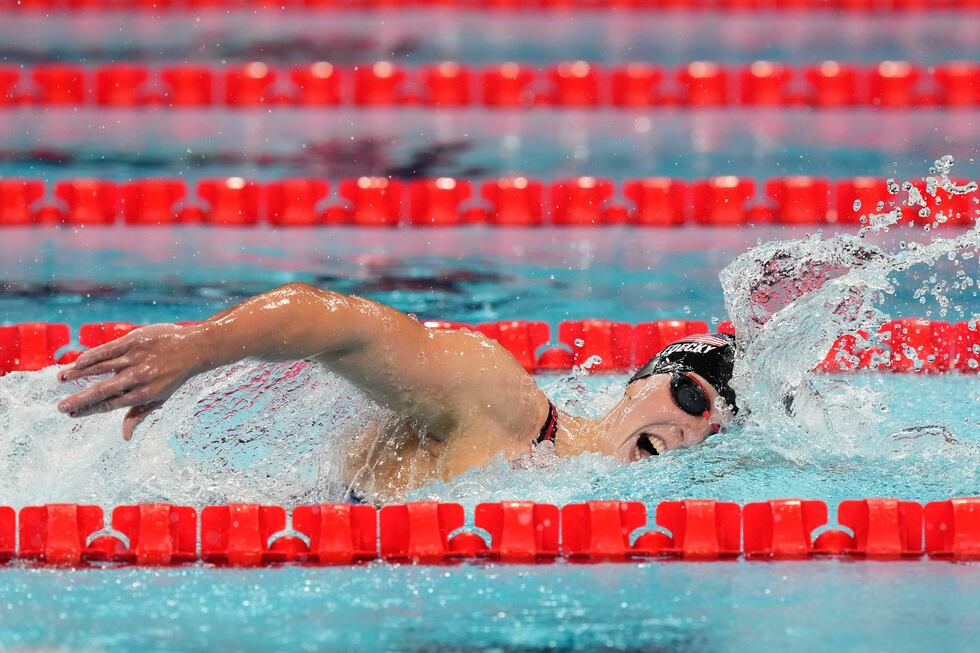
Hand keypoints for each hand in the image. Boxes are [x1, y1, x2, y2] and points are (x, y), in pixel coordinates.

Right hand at [57, 323, 206, 439]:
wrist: (194, 348)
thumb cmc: (173, 376)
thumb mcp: (160, 398)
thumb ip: (139, 415)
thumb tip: (125, 437)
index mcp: (144, 394)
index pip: (111, 405)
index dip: (90, 410)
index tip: (71, 414)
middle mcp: (139, 377)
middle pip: (104, 390)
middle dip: (81, 400)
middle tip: (60, 407)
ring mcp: (136, 358)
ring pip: (103, 367)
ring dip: (80, 373)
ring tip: (61, 378)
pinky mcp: (135, 340)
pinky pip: (109, 349)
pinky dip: (93, 355)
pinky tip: (78, 362)